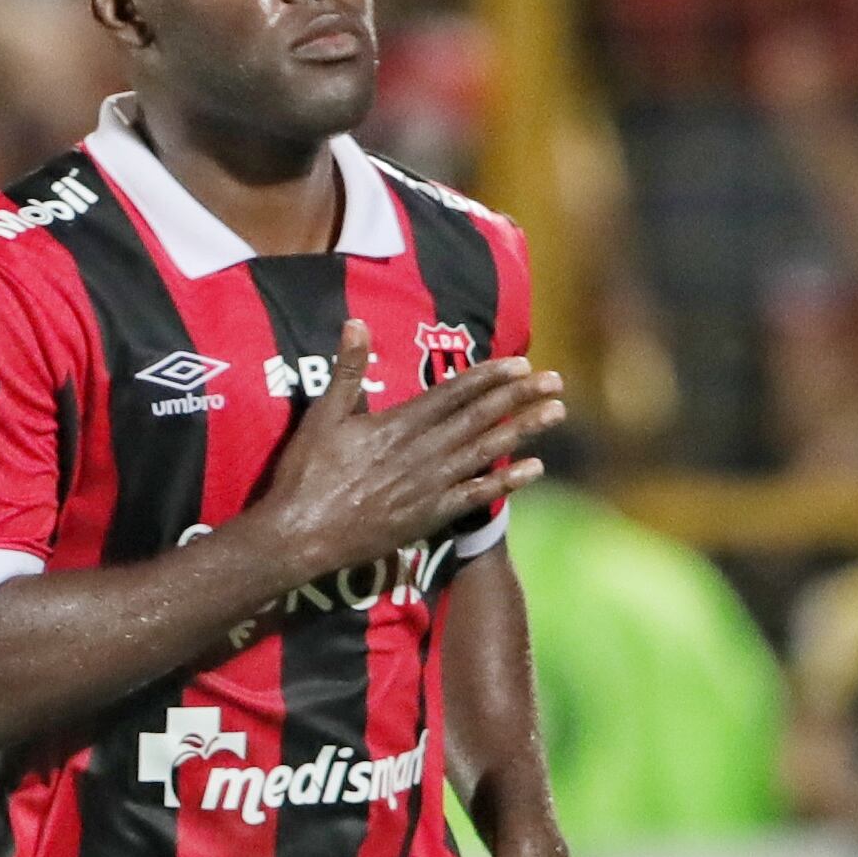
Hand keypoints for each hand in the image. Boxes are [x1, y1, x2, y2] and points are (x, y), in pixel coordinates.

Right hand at [259, 320, 563, 579]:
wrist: (301, 534)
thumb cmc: (306, 474)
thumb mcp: (323, 415)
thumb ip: (347, 369)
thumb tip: (356, 322)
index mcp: (398, 424)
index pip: (453, 393)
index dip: (489, 377)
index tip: (520, 364)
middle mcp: (422, 451)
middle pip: (479, 417)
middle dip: (519, 397)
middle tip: (555, 380)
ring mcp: (430, 485)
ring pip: (486, 451)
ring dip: (524, 430)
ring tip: (556, 413)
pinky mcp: (430, 516)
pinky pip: (476, 495)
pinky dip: (507, 482)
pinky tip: (535, 468)